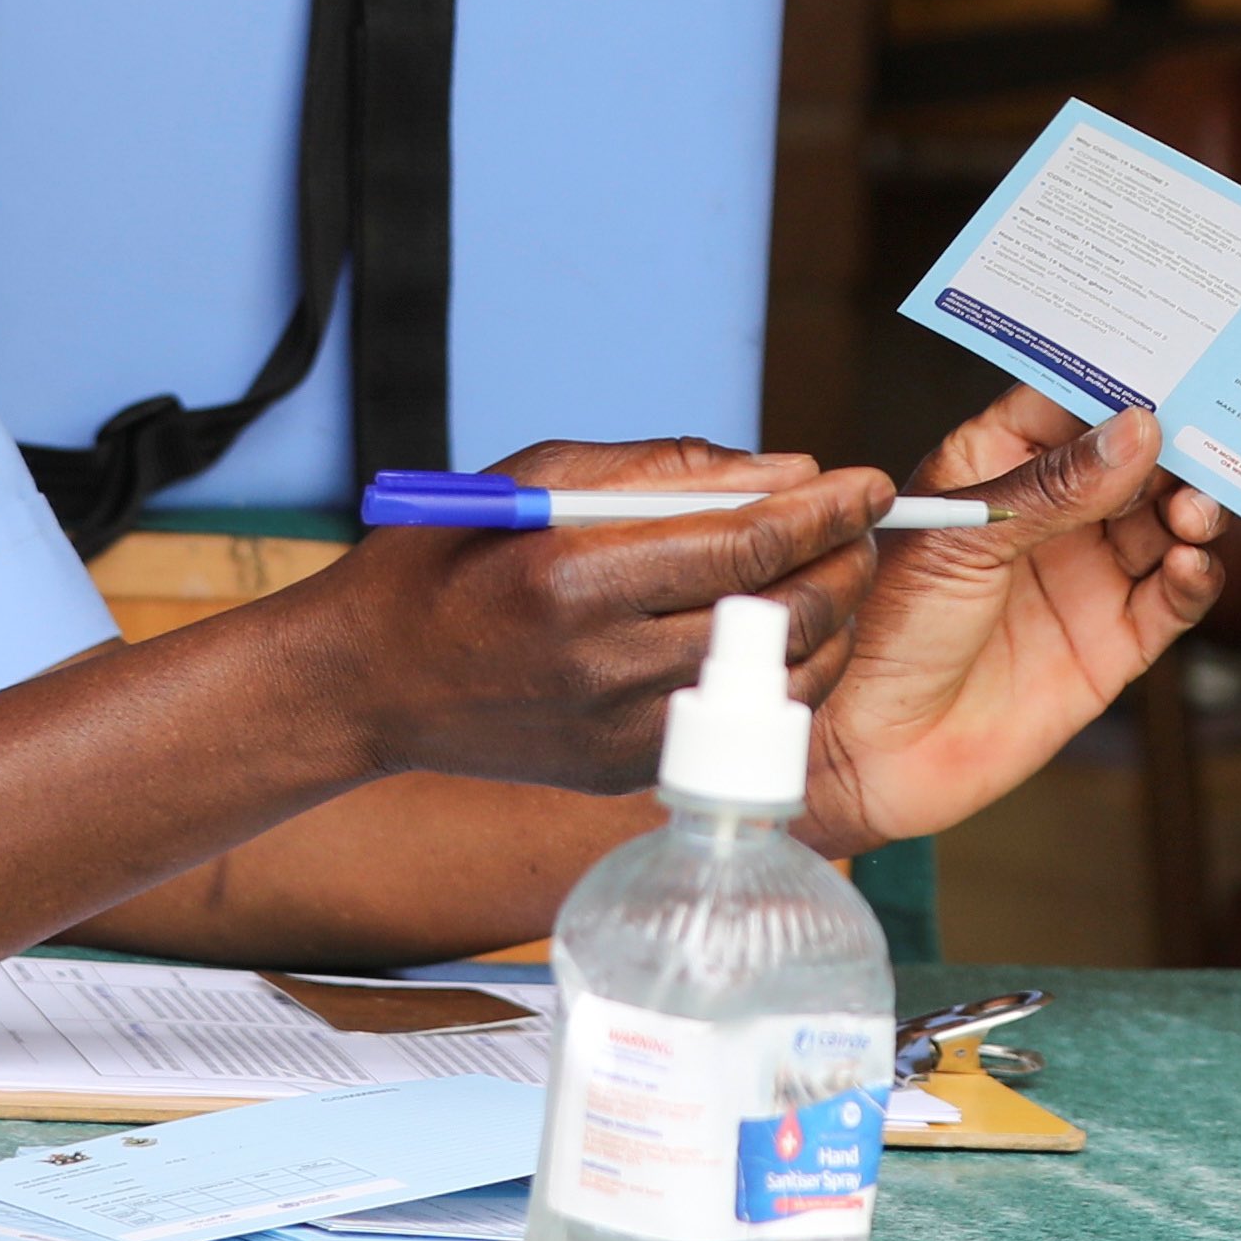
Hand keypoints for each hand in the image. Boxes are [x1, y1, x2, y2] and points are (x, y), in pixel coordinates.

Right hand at [325, 435, 882, 791]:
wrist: (370, 681)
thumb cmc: (454, 557)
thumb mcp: (541, 476)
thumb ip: (668, 470)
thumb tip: (788, 469)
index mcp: (577, 576)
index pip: (747, 542)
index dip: (826, 509)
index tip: (869, 482)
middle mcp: (602, 662)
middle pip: (779, 614)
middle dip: (844, 561)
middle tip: (860, 526)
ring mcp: (616, 729)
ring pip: (775, 679)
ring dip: (829, 622)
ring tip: (835, 573)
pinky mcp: (621, 771)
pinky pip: (736, 723)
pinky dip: (781, 677)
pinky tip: (785, 633)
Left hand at [800, 394, 1228, 855]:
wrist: (868, 753)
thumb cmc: (883, 631)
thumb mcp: (963, 540)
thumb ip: (1054, 487)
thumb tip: (1136, 430)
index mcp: (1000, 463)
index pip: (1073, 400)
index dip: (1123, 380)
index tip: (1175, 360)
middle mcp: (1052, 514)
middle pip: (1136, 458)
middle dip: (1178, 445)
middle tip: (1210, 437)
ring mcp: (1085, 576)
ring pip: (1166, 522)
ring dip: (1193, 506)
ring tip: (1193, 508)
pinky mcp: (1112, 643)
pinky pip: (1172, 598)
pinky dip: (1194, 576)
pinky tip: (1190, 563)